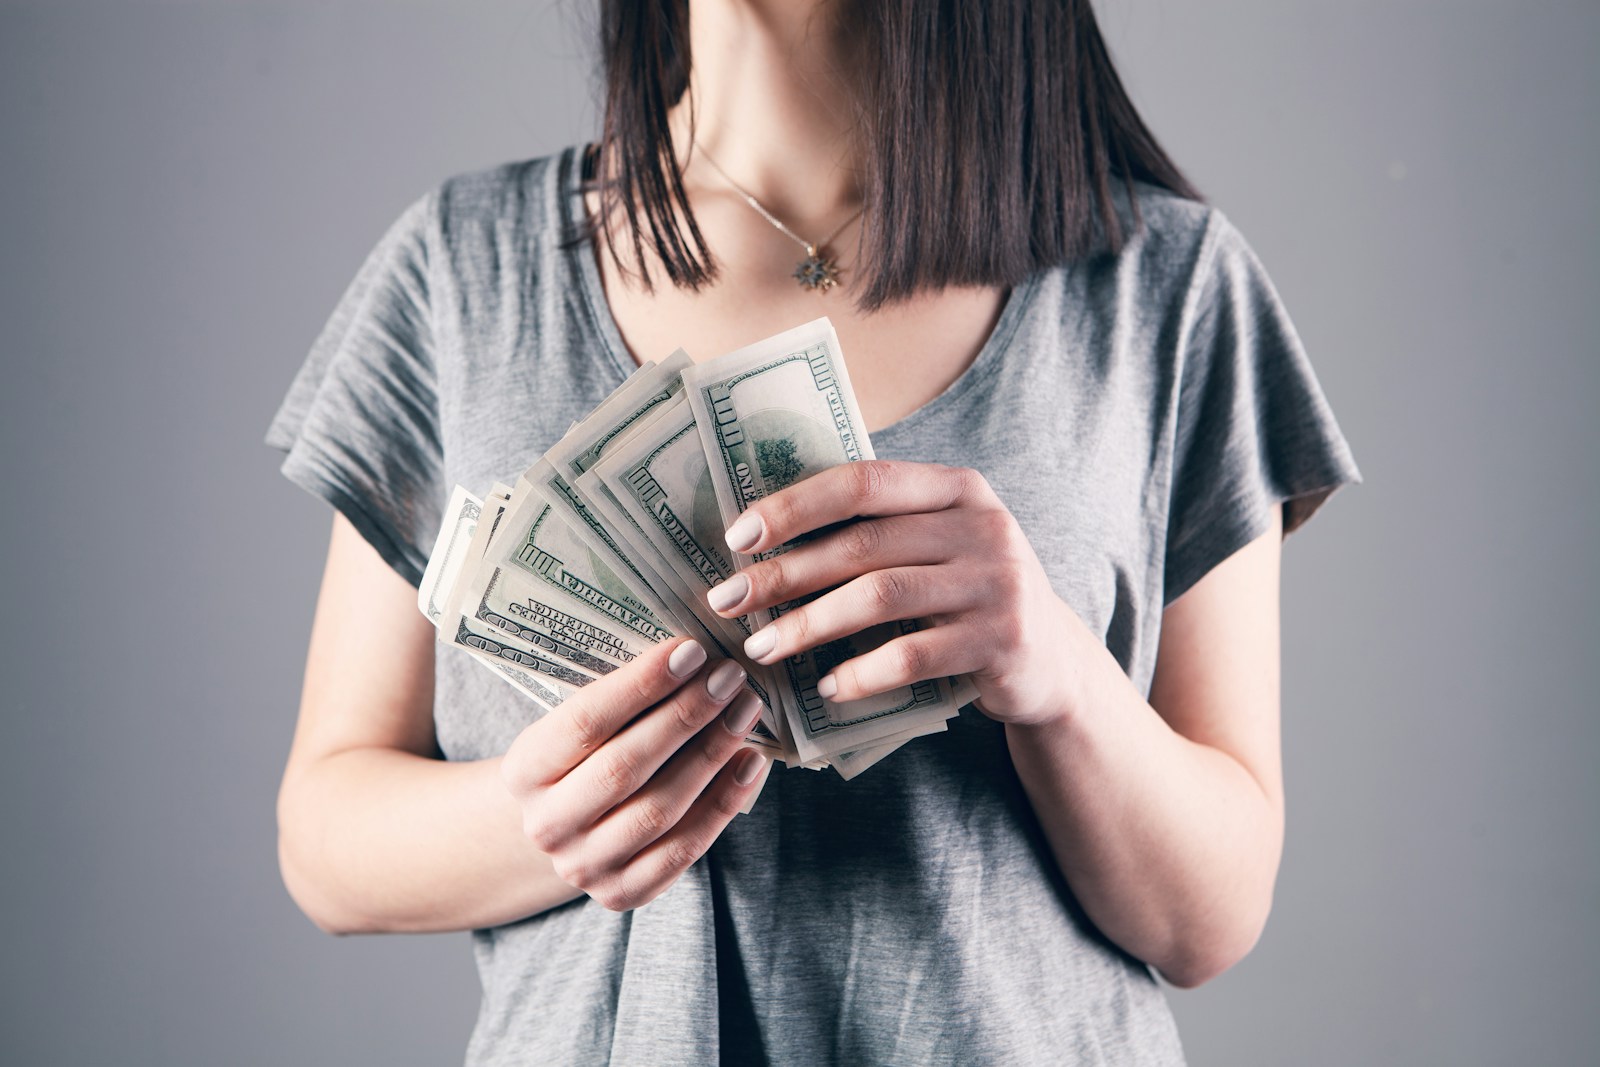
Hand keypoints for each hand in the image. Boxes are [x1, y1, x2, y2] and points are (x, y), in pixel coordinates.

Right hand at [500, 638, 766, 911]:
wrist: (561, 828)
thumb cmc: (581, 758)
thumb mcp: (574, 725)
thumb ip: (620, 699)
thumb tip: (693, 655)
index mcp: (524, 770)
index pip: (585, 722)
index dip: (642, 685)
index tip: (691, 650)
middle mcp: (547, 824)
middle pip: (625, 766)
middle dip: (685, 716)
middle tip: (729, 677)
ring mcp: (583, 865)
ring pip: (659, 809)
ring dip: (712, 755)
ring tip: (745, 711)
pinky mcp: (621, 893)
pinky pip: (683, 850)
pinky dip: (723, 804)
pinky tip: (750, 762)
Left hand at [708, 460, 1081, 726]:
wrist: (1051, 662)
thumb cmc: (964, 596)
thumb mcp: (938, 546)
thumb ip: (879, 528)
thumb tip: (762, 534)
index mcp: (956, 488)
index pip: (864, 481)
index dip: (795, 505)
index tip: (737, 536)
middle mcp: (983, 526)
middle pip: (863, 544)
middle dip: (784, 573)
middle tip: (726, 600)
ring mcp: (998, 583)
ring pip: (881, 597)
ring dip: (810, 625)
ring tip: (762, 648)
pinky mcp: (1002, 640)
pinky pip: (914, 656)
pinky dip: (862, 672)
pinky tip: (826, 687)